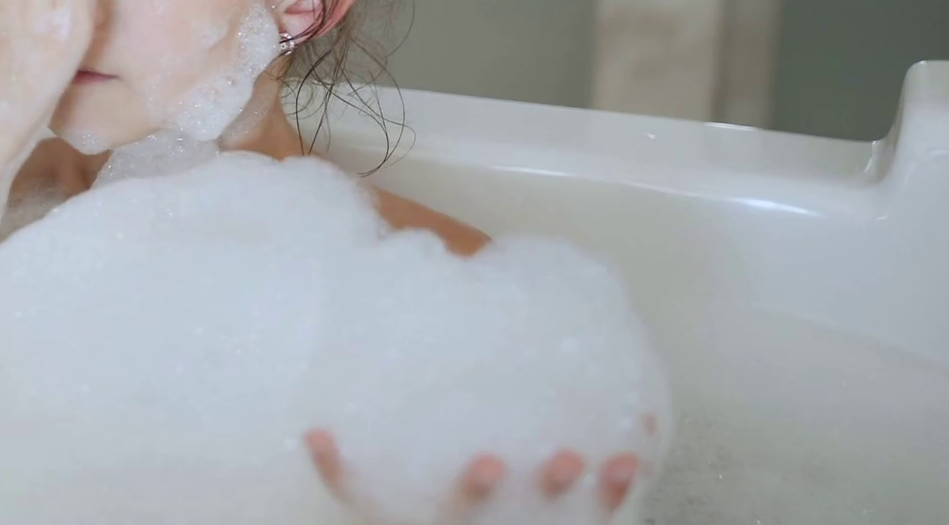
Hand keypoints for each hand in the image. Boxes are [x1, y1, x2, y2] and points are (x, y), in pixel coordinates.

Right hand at [304, 428, 643, 522]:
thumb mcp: (379, 517)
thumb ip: (344, 480)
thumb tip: (310, 432)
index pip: (463, 513)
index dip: (475, 490)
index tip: (489, 461)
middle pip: (530, 518)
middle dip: (548, 488)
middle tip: (566, 456)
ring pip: (580, 522)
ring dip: (605, 492)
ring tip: (620, 459)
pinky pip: (606, 516)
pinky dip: (622, 484)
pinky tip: (637, 443)